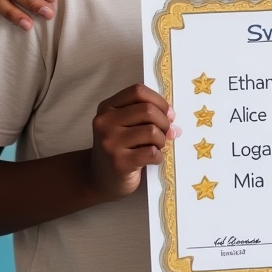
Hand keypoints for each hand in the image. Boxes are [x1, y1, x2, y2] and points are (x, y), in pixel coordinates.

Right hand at [89, 84, 179, 200]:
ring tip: (157, 146)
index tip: (168, 113)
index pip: (138, 91)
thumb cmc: (119, 148)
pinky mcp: (119, 162)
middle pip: (147, 110)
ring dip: (162, 140)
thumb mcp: (124, 125)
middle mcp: (105, 122)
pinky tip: (153, 159)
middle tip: (166, 133)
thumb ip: (144, 115)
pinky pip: (151, 152)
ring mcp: (110, 142)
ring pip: (152, 131)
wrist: (100, 179)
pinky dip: (158, 156)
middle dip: (164, 122)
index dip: (159, 101)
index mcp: (107, 107)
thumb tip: (172, 116)